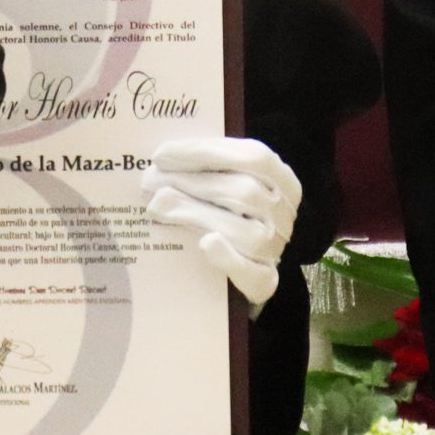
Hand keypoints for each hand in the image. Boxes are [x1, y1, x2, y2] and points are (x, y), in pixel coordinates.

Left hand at [141, 137, 302, 312]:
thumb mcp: (227, 181)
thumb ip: (206, 169)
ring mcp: (277, 249)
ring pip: (244, 232)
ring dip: (197, 215)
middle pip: (244, 193)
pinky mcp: (266, 282)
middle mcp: (284, 214)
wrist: (243, 260)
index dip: (205, 152)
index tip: (161, 154)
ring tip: (158, 206)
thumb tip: (162, 163)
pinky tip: (206, 243)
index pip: (252, 157)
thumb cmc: (230, 210)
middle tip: (150, 180)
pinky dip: (229, 258)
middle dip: (190, 183)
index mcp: (283, 180)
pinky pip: (253, 275)